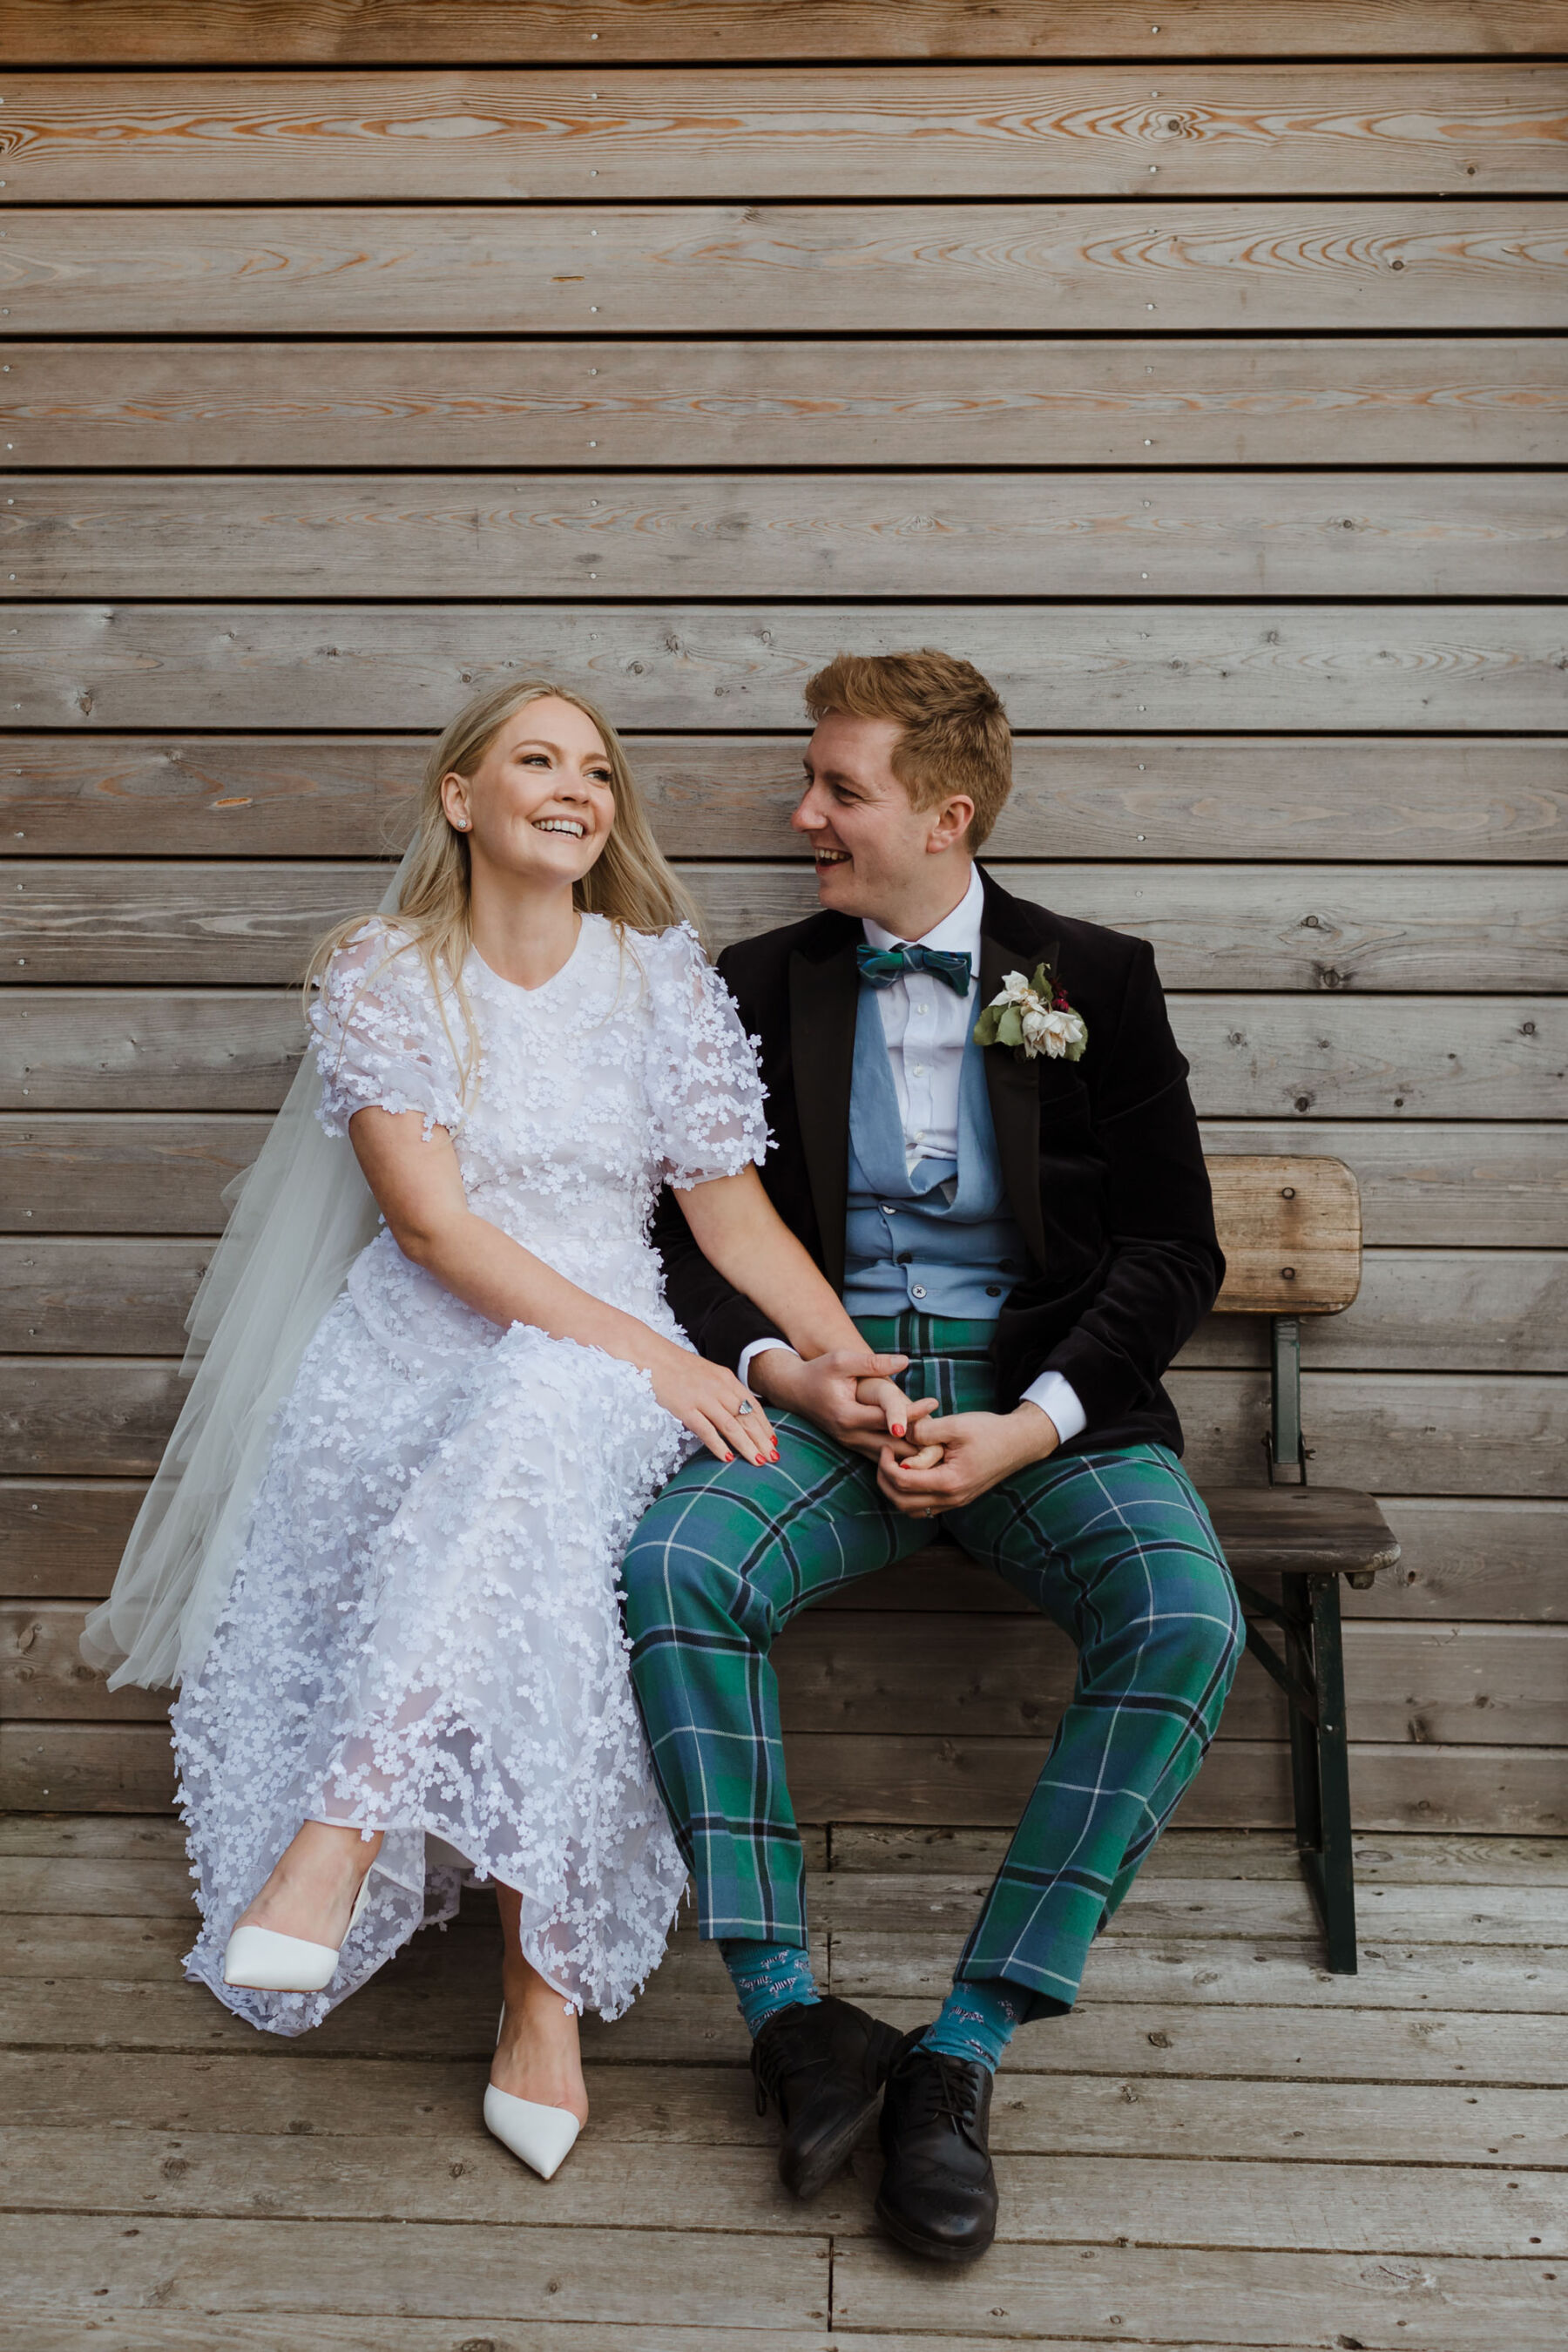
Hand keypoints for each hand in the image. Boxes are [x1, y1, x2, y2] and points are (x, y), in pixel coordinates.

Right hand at [649, 1346, 778, 1466]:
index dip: (765, 1425)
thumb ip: (724, 1390)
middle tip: (773, 1457)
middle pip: (746, 1418)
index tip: (773, 1440)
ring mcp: (702, 1398)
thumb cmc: (679, 1368)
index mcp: (726, 1379)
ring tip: (758, 1461)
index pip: (752, 1405)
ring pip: (731, 1426)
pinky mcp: (685, 1408)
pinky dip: (718, 1446)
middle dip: (762, 1439)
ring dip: (747, 1446)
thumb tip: (738, 1411)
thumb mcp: (708, 1374)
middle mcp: (718, 1388)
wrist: (653, 1356)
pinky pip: (706, 1430)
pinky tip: (728, 1459)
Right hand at [751, 1346, 924, 1461]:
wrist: (794, 1390)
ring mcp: (851, 1444)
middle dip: (918, 1443)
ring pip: (888, 1456)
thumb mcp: (841, 1360)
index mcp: (847, 1415)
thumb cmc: (818, 1371)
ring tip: (941, 1447)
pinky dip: (901, 1455)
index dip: (912, 1412)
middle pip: (891, 1445)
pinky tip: (922, 1451)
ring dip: (912, 1454)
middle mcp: (850, 1435)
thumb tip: (905, 1361)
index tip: (934, 1402)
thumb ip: (873, 1362)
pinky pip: (881, 1456)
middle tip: (947, 1436)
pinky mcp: (853, 1446)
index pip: (887, 1418)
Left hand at [876, 1402, 1059, 1517]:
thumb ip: (924, 1431)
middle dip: (885, 1479)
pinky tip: (911, 1472)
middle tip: (884, 1455)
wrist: (1019, 1443)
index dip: (886, 1464)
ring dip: (896, 1490)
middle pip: (901, 1502)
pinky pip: (924, 1507)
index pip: (902, 1483)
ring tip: (895, 1464)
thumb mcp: (955, 1424)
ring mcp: (955, 1502)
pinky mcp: (957, 1499)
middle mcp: (951, 1499)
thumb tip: (899, 1434)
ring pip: (911, 1509)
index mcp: (949, 1482)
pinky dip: (910, 1494)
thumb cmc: (990, 1431)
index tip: (886, 1445)